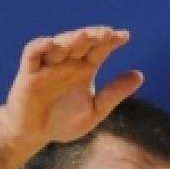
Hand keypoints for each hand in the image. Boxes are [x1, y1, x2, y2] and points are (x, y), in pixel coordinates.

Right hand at [0, 26, 143, 152]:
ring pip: (60, 44)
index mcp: (84, 68)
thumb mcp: (94, 110)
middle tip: (108, 33)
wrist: (34, 135)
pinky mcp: (28, 73)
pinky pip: (32, 53)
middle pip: (81, 42)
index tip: (124, 36)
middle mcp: (67, 62)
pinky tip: (52, 43)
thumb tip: (140, 75)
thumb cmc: (63, 122)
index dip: (111, 40)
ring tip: (86, 36)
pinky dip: (40, 46)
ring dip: (72, 38)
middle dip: (93, 35)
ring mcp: (48, 65)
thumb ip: (114, 93)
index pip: (99, 48)